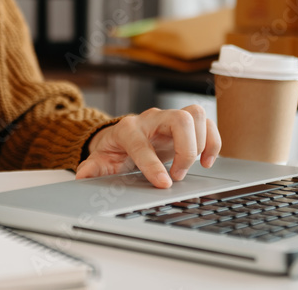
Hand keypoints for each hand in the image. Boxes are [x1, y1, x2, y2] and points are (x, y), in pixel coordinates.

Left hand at [75, 105, 220, 188]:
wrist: (124, 135)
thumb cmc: (116, 148)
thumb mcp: (101, 159)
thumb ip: (92, 168)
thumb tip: (84, 176)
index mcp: (128, 129)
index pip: (142, 143)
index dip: (153, 165)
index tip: (164, 184)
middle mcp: (152, 118)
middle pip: (179, 119)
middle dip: (185, 150)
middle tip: (178, 174)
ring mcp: (170, 118)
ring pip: (196, 114)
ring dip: (201, 143)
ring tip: (195, 166)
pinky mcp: (186, 123)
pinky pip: (208, 123)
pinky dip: (213, 142)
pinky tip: (206, 161)